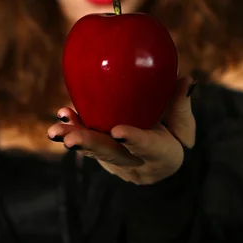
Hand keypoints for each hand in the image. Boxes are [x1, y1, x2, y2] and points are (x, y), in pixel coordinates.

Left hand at [47, 77, 195, 184]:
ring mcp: (116, 162)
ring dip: (75, 139)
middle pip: (113, 155)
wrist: (159, 160)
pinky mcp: (102, 155)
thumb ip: (179, 103)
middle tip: (71, 139)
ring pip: (95, 152)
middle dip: (91, 145)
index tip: (118, 131)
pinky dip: (74, 129)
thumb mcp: (183, 125)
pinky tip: (62, 116)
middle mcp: (136, 163)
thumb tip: (187, 78)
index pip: (149, 149)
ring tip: (55, 130)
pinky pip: (87, 144)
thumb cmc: (174, 136)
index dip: (134, 140)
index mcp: (162, 156)